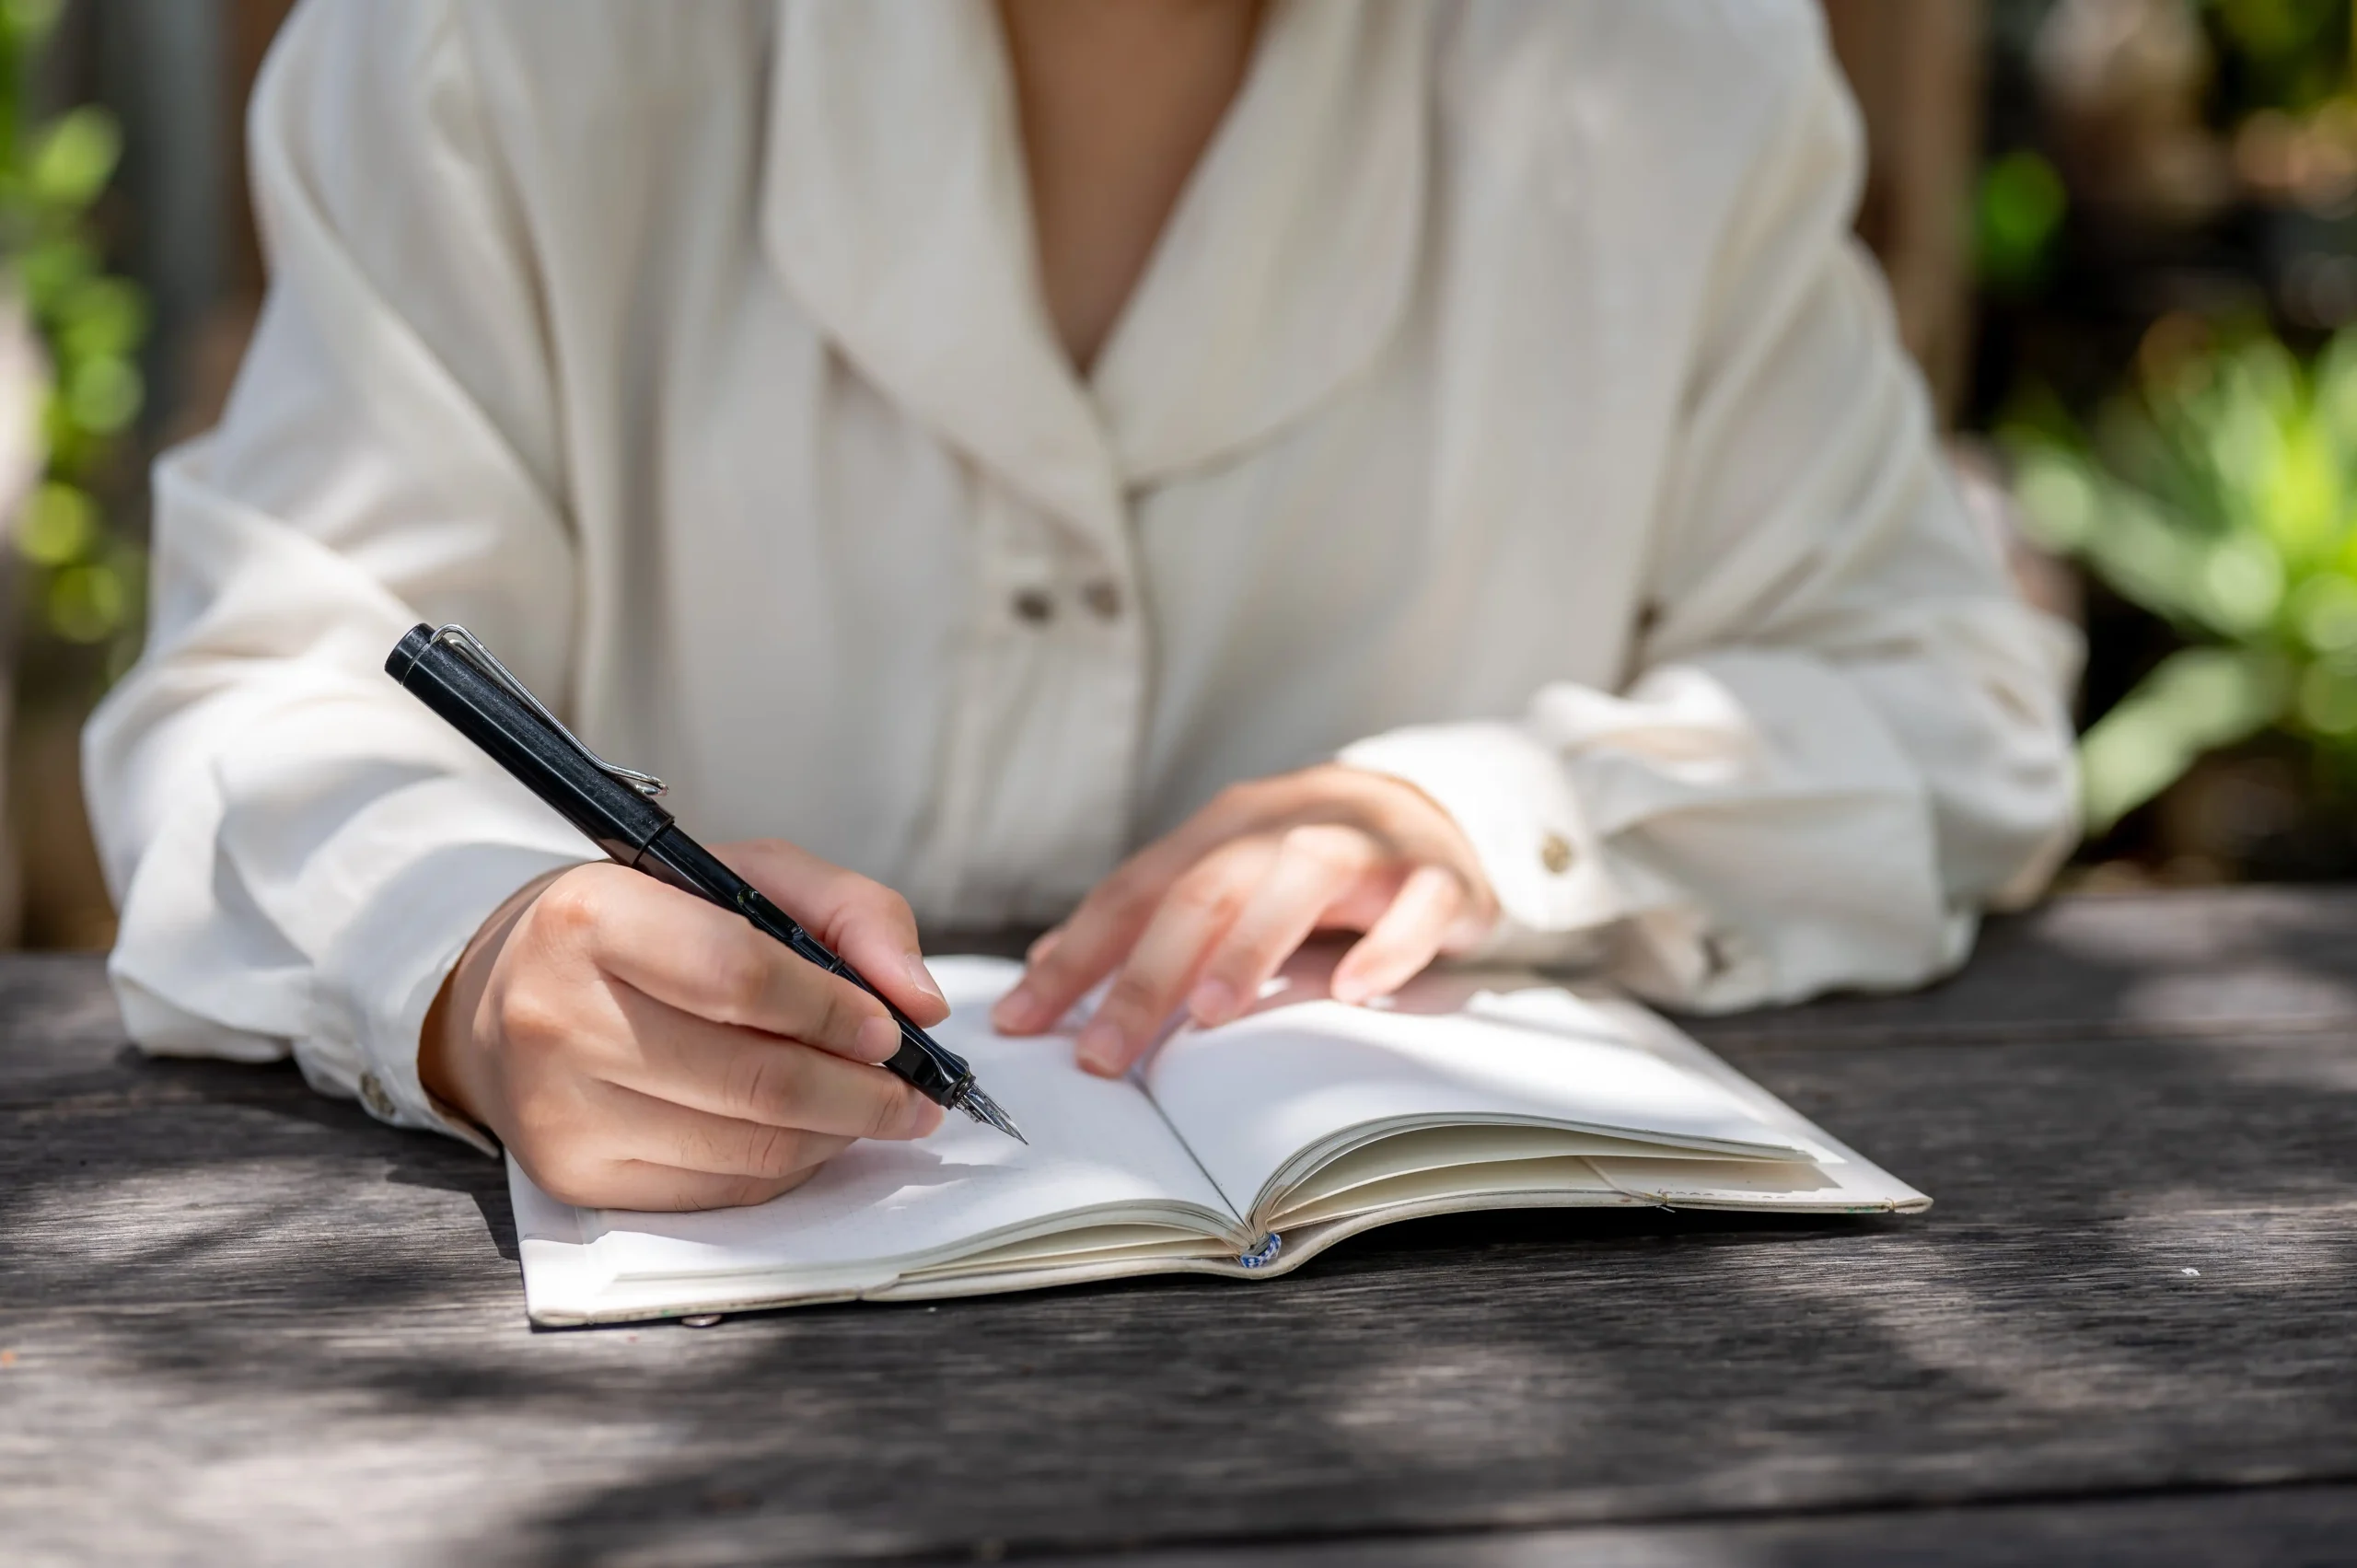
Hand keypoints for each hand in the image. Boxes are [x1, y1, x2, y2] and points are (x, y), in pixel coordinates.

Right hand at [420, 841, 947, 1210]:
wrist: (506, 989)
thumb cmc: (641, 924)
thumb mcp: (740, 876)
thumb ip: (848, 913)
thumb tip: (919, 1000)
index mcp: (592, 917)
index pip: (739, 976)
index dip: (832, 1010)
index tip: (893, 1028)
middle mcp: (560, 1016)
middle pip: (755, 1080)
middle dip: (862, 1093)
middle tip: (913, 1090)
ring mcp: (561, 1109)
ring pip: (748, 1147)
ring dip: (838, 1135)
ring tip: (875, 1108)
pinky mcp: (575, 1177)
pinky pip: (720, 1188)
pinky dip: (788, 1166)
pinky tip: (810, 1134)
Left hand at [990, 765, 1496, 1074]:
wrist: (1435, 807)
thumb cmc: (1307, 866)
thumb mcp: (1224, 877)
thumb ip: (1143, 921)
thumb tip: (1044, 965)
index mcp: (1219, 832)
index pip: (1134, 893)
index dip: (1074, 957)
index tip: (1021, 1023)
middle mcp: (1283, 828)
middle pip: (1204, 890)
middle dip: (1146, 972)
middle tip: (1102, 1052)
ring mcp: (1365, 847)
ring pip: (1301, 879)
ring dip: (1252, 944)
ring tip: (1211, 1011)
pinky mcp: (1439, 877)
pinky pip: (1417, 905)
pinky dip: (1387, 946)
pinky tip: (1355, 992)